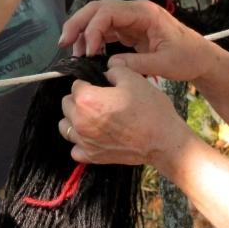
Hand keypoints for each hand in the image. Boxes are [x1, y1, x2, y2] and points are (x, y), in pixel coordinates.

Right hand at [59, 0, 212, 82]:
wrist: (201, 57)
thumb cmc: (188, 58)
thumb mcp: (166, 64)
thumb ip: (138, 64)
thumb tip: (109, 65)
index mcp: (144, 13)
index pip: (108, 12)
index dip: (92, 30)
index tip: (87, 53)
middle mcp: (135, 11)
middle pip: (98, 9)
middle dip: (78, 24)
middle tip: (64, 43)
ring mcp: (131, 19)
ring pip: (98, 17)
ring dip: (82, 31)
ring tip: (72, 52)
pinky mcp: (129, 29)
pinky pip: (105, 28)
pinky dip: (92, 39)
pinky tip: (86, 53)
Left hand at [60, 68, 193, 166]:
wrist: (162, 140)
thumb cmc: (149, 107)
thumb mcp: (133, 78)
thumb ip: (113, 70)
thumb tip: (104, 74)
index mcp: (86, 100)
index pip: (75, 85)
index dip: (89, 82)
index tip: (100, 86)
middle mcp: (79, 121)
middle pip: (67, 105)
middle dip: (79, 99)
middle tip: (99, 100)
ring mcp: (84, 141)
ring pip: (65, 127)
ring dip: (75, 120)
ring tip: (93, 118)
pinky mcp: (92, 157)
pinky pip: (75, 149)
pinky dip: (81, 143)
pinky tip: (93, 137)